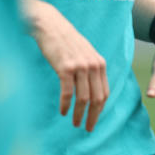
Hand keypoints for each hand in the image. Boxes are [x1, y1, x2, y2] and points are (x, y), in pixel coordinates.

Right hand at [24, 0, 108, 131]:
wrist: (50, 25)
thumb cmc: (65, 41)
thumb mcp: (84, 54)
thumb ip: (90, 69)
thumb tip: (91, 89)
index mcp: (100, 64)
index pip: (105, 93)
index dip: (100, 109)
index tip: (94, 120)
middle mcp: (93, 66)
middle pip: (97, 98)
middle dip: (93, 116)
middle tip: (87, 128)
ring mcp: (80, 67)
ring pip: (84, 98)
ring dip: (79, 114)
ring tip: (75, 123)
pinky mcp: (65, 68)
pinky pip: (67, 92)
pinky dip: (65, 105)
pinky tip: (62, 112)